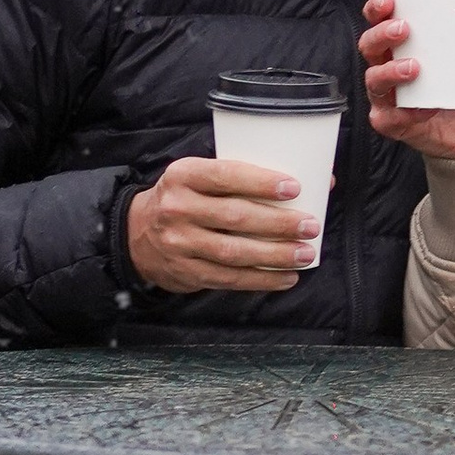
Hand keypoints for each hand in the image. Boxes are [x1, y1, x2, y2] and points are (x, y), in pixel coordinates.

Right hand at [125, 152, 315, 296]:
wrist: (138, 233)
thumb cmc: (186, 198)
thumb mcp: (200, 176)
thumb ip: (245, 176)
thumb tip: (317, 179)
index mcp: (183, 175)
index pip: (225, 175)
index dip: (260, 182)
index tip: (294, 188)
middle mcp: (177, 208)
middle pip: (235, 217)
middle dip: (278, 223)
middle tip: (310, 226)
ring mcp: (179, 243)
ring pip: (234, 252)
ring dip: (275, 255)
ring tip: (305, 253)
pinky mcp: (186, 272)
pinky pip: (229, 279)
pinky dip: (261, 279)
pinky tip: (286, 277)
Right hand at [360, 0, 454, 162]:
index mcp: (405, 46)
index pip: (380, 21)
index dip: (377, 9)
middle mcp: (391, 68)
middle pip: (370, 45)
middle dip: (380, 34)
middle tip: (403, 29)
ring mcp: (391, 97)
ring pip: (374, 79)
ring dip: (389, 71)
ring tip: (414, 68)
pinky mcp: (396, 123)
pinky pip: (387, 116)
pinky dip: (398, 111)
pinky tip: (416, 109)